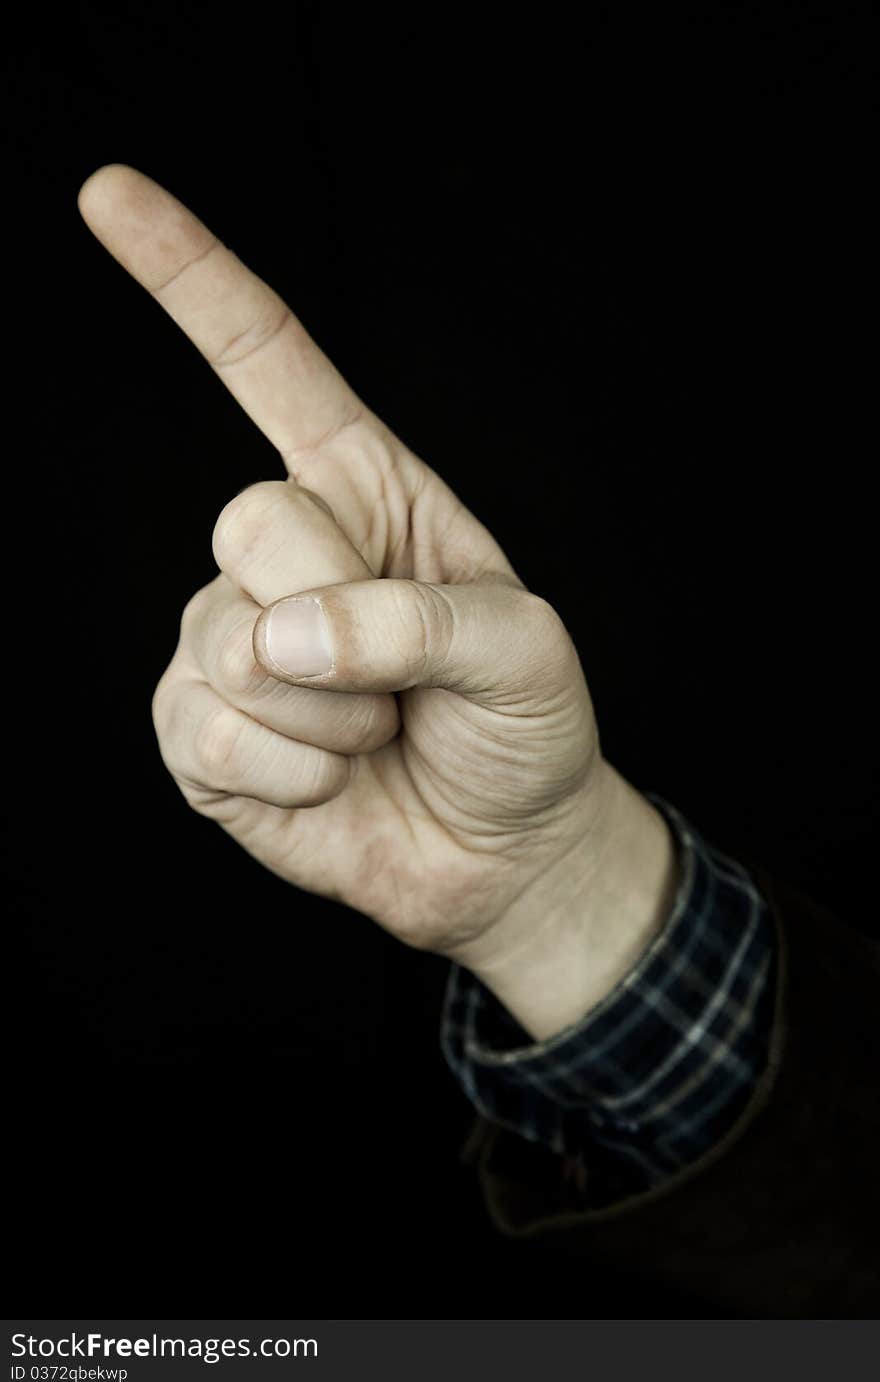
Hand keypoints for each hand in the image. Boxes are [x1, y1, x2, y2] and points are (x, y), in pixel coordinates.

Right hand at [78, 165, 665, 1026]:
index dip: (190, 280)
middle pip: (248, 523)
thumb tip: (282, 638)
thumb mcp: (523, 651)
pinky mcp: (201, 733)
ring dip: (331, 719)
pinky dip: (290, 776)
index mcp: (365, 496)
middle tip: (399, 678)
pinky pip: (209, 735)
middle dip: (340, 615)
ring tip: (377, 736)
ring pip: (231, 648)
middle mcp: (284, 558)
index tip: (107, 195)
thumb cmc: (521, 729)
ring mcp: (229, 644)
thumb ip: (417, 621)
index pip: (267, 367)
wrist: (502, 850)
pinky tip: (327, 782)